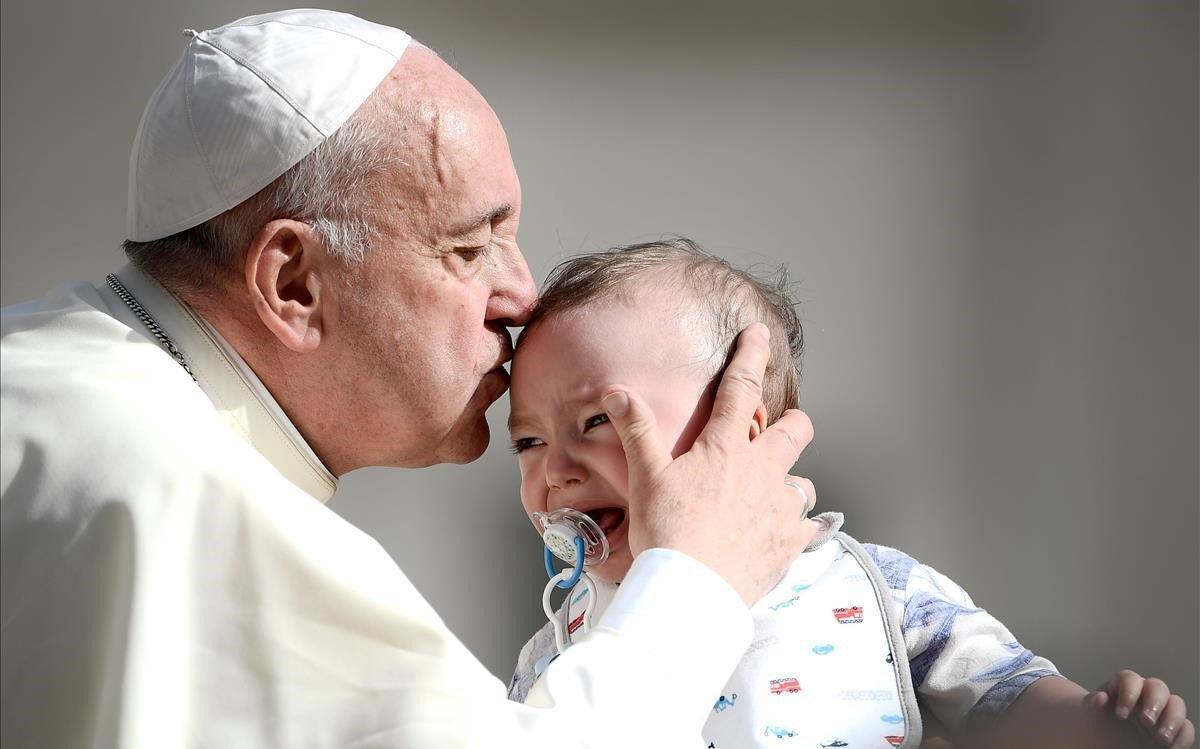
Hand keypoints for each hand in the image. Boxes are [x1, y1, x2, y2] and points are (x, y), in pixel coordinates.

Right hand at [601, 323, 817, 604]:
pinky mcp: (791, 544)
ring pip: (804, 482)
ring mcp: (781, 508)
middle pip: (796, 430)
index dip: (751, 355)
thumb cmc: (667, 533)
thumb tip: (618, 390)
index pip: (742, 388)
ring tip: (771, 493)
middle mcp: (762, 471)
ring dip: (790, 481)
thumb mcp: (646, 476)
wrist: (691, 591)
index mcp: (725, 449)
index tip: (760, 334)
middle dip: (791, 423)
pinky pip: (809, 528)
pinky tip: (784, 535)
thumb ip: (636, 429)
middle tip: (775, 431)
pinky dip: (799, 528)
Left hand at [1088, 670, 1193, 747]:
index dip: (1128, 694)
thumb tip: (1100, 699)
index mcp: (1125, 685)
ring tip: (1160, 738)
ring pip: (1177, 704)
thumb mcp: (1092, 710)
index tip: (1120, 715)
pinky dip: (1182, 737)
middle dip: (1154, 704)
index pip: (1130, 679)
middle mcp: (1146, 693)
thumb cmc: (1099, 718)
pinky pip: (1187, 727)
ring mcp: (1162, 710)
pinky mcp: (1173, 728)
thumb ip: (1093, 703)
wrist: (1108, 735)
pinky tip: (1171, 747)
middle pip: (1158, 687)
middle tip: (1145, 722)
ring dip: (1172, 720)